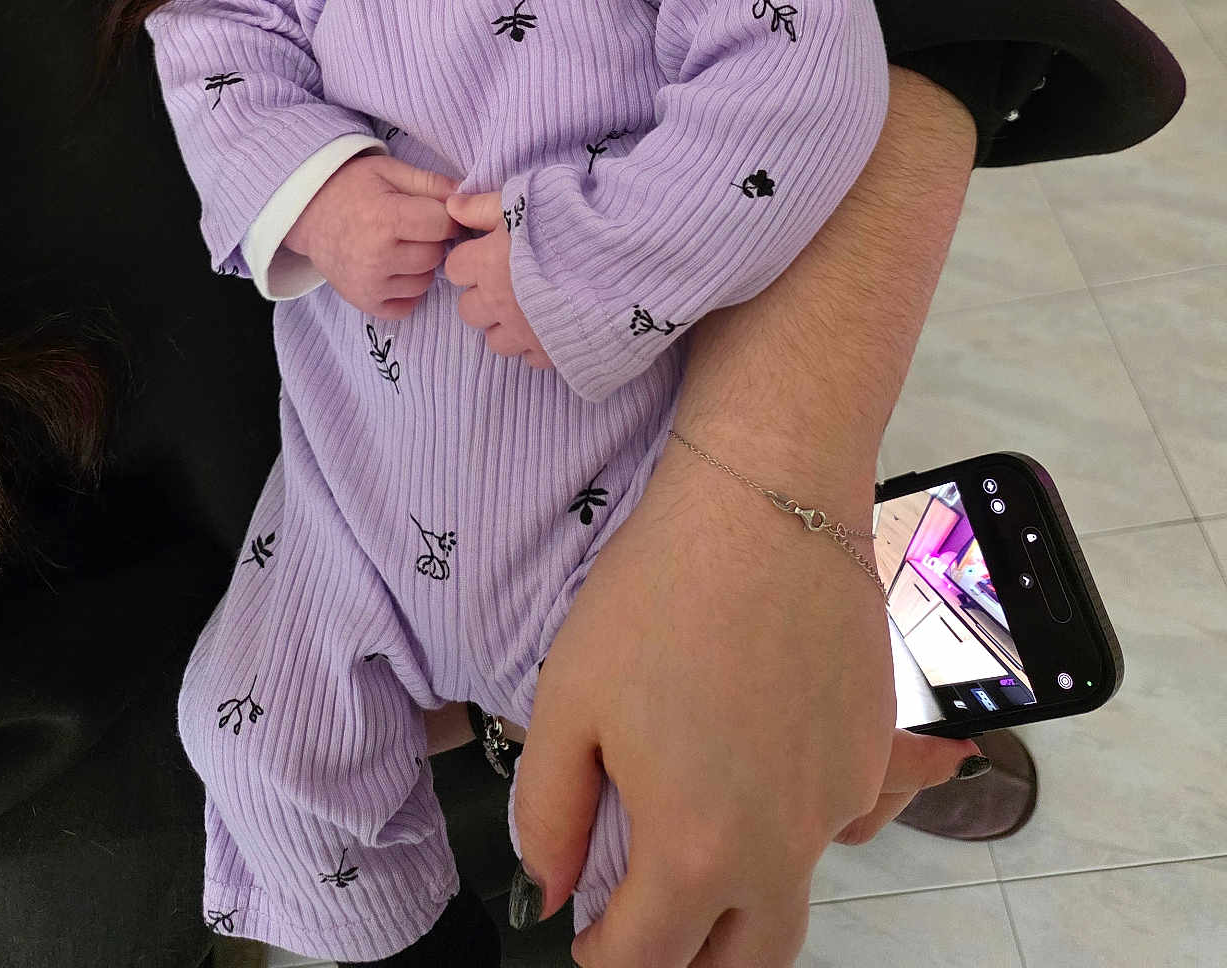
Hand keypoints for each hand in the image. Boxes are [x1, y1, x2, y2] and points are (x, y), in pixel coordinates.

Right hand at [285, 155, 462, 318]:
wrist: (305, 213)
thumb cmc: (350, 187)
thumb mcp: (388, 170)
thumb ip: (431, 183)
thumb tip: (468, 197)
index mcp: (385, 218)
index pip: (444, 225)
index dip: (446, 215)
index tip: (435, 210)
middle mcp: (377, 256)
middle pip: (436, 255)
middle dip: (432, 240)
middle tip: (412, 227)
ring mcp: (369, 284)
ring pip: (425, 281)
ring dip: (421, 265)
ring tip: (399, 245)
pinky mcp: (364, 302)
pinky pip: (408, 305)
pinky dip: (407, 289)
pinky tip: (394, 268)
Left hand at [442, 190, 554, 370]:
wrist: (622, 260)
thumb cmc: (571, 225)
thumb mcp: (525, 202)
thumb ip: (484, 207)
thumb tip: (451, 206)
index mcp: (488, 264)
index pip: (454, 269)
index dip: (470, 261)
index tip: (488, 254)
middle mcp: (499, 302)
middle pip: (468, 311)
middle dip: (483, 297)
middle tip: (508, 281)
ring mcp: (524, 332)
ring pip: (495, 341)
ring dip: (505, 326)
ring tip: (528, 308)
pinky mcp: (552, 352)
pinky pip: (531, 358)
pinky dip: (538, 344)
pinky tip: (554, 324)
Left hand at [512, 442, 978, 965]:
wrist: (768, 501)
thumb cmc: (660, 591)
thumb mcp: (568, 698)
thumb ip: (549, 813)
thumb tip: (553, 887)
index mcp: (695, 847)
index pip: (648, 958)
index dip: (604, 957)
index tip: (586, 936)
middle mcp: (781, 845)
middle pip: (746, 960)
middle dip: (693, 961)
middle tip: (652, 926)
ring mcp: (840, 799)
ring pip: (799, 893)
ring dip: (748, 901)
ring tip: (703, 856)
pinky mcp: (873, 748)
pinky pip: (842, 820)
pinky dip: (800, 823)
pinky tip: (763, 771)